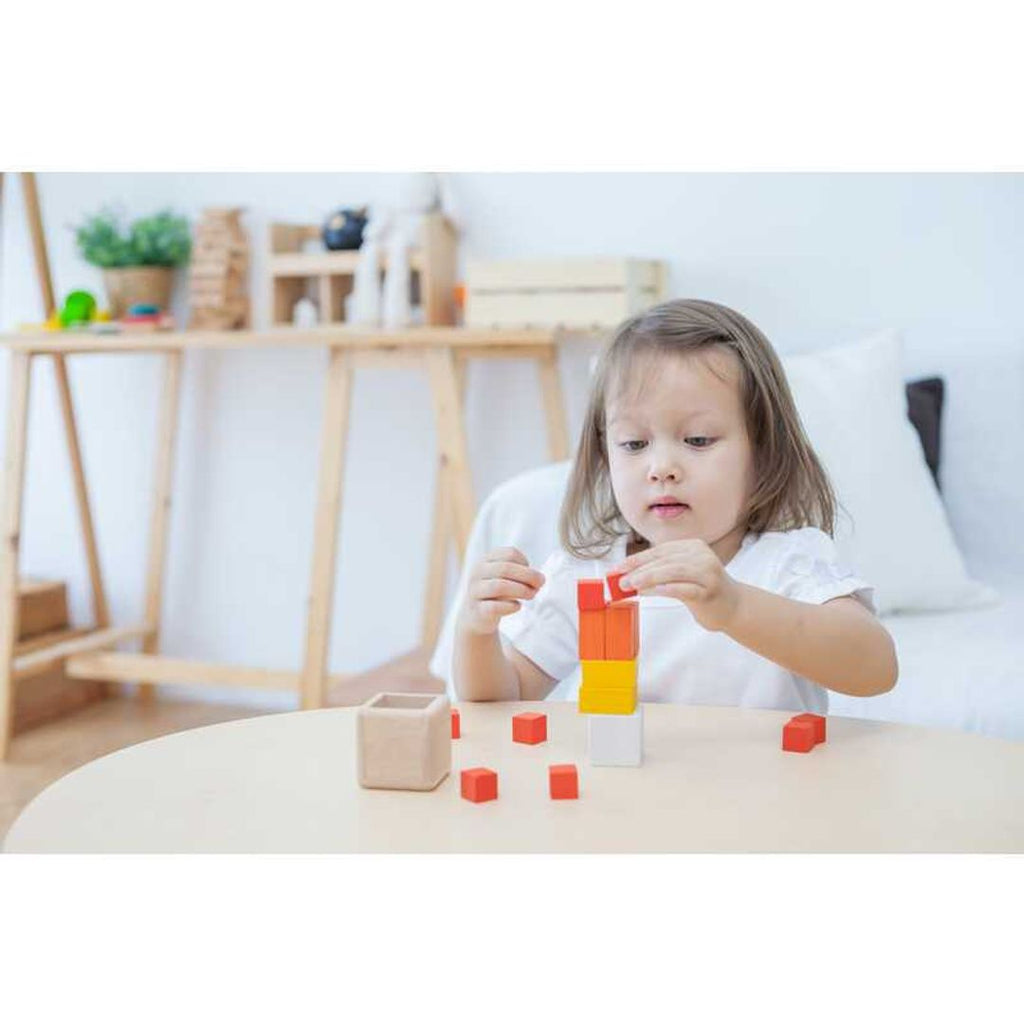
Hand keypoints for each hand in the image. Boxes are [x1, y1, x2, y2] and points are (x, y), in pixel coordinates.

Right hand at [458, 547, 545, 635]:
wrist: (476, 617)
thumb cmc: (496, 593)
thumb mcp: (505, 578)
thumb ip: (521, 575)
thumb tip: (539, 579)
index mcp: (486, 560)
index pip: (509, 553)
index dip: (525, 562)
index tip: (531, 574)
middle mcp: (477, 573)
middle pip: (505, 568)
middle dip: (528, 576)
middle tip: (540, 585)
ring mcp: (475, 592)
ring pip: (499, 586)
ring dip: (521, 590)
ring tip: (532, 595)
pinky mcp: (477, 610)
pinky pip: (494, 607)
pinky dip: (510, 606)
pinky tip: (518, 606)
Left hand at [612, 539, 741, 631]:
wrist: (735, 607)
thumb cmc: (704, 590)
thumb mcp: (683, 575)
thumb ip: (660, 572)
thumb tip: (628, 576)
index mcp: (694, 547)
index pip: (660, 551)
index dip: (637, 559)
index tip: (618, 568)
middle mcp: (702, 556)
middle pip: (665, 560)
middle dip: (639, 570)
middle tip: (621, 580)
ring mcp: (708, 573)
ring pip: (673, 571)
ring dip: (649, 578)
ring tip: (631, 585)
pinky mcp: (710, 591)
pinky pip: (685, 589)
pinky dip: (666, 589)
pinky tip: (652, 592)